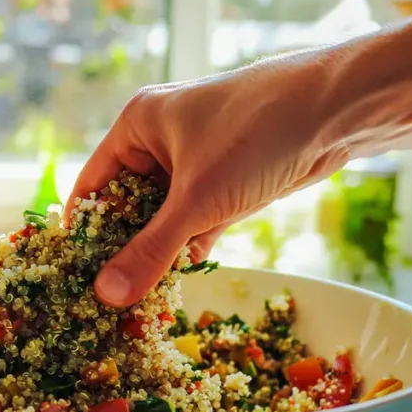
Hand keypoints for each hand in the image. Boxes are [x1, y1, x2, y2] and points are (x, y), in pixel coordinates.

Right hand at [66, 50, 351, 307]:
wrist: (336, 111)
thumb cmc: (255, 135)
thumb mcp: (196, 200)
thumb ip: (150, 251)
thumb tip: (105, 295)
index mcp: (136, 126)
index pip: (92, 186)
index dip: (83, 231)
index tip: (75, 276)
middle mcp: (159, 140)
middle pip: (127, 205)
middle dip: (123, 249)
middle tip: (110, 299)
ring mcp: (195, 161)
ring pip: (163, 216)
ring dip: (158, 252)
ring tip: (139, 300)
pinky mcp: (226, 180)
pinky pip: (194, 220)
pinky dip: (189, 246)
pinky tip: (179, 281)